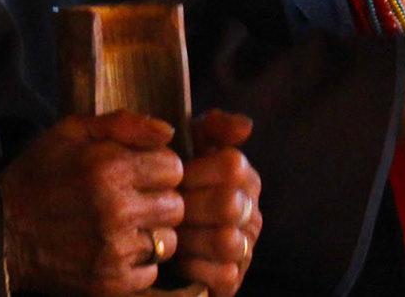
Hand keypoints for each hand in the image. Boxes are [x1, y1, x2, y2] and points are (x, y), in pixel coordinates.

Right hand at [0, 111, 184, 296]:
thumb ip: (124, 123)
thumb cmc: (39, 175)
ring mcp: (115, 249)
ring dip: (152, 232)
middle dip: (159, 199)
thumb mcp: (72, 131)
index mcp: (111, 167)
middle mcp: (117, 209)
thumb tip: (168, 132)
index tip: (139, 171)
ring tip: (124, 225)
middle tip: (133, 199)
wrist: (2, 232)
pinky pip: (152, 271)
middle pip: (176, 205)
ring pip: (169, 240)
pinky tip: (114, 248)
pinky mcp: (111, 282)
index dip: (158, 166)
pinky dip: (138, 262)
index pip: (174, 167)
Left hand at [175, 111, 260, 296]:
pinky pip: (224, 274)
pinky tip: (178, 258)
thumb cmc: (171, 181)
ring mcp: (246, 246)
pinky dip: (195, 266)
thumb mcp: (186, 146)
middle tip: (164, 208)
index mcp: (244, 175)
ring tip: (170, 233)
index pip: (232, 165)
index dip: (195, 171)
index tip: (172, 177)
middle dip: (190, 206)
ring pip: (228, 241)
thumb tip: (247, 126)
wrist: (152, 230)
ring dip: (191, 237)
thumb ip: (212, 127)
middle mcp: (252, 210)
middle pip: (229, 204)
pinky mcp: (234, 279)